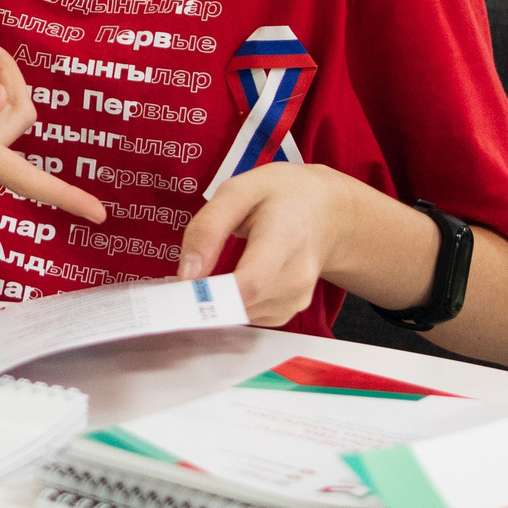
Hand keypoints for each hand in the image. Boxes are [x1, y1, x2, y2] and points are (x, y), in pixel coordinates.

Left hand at [176, 161, 365, 325]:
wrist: (326, 212)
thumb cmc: (281, 196)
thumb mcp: (238, 191)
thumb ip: (208, 229)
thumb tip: (186, 275)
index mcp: (285, 236)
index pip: (251, 283)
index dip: (212, 294)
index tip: (181, 291)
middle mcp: (298, 274)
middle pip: (242, 303)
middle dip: (204, 296)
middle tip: (182, 280)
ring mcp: (298, 297)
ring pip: (241, 313)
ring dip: (217, 299)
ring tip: (213, 268)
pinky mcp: (290, 310)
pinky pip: (249, 315)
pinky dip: (232, 302)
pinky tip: (234, 278)